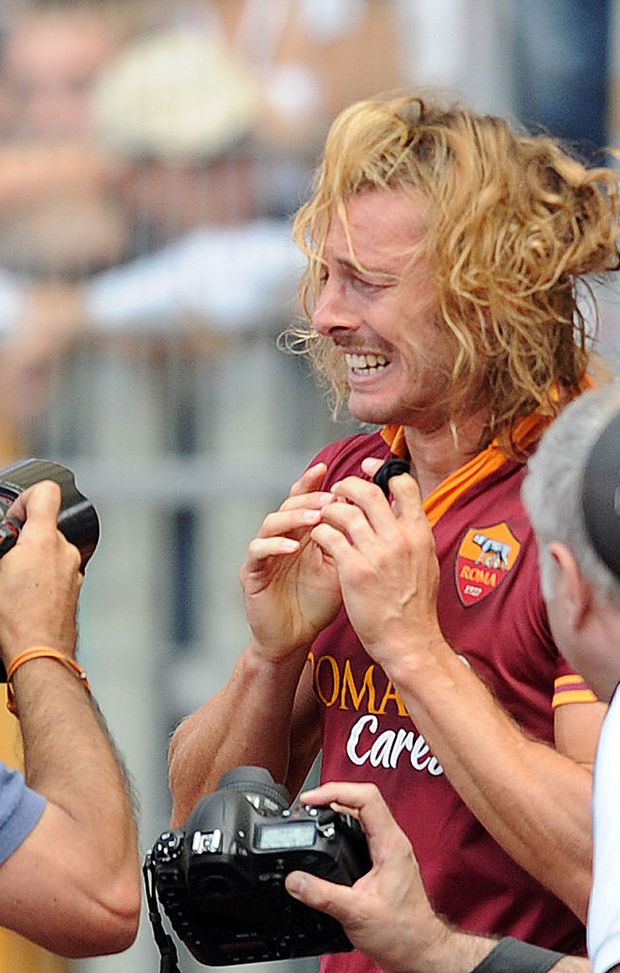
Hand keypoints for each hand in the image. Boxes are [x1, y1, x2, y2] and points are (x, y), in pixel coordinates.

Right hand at [0, 481, 81, 665]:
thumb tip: (4, 540)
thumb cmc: (15, 621)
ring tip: (13, 581)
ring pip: (51, 551)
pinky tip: (26, 595)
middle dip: (24, 537)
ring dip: (33, 559)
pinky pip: (56, 571)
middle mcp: (65, 552)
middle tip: (7, 558)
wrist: (39, 654)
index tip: (12, 516)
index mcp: (44, 540)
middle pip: (46, 526)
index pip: (46, 493)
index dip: (25, 498)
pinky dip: (42, 576)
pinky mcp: (74, 589)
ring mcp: (73, 571)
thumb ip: (2, 546)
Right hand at [240, 463, 341, 659]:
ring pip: (272, 522)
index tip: (330, 469)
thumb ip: (348, 543)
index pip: (305, 500)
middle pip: (289, 504)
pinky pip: (259, 550)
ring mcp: (265, 554)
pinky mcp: (252, 572)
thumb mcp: (341, 569)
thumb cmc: (318, 604)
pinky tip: (294, 546)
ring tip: (315, 517)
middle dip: (309, 497)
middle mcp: (281, 538)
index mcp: (302, 533)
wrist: (295, 639)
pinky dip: (276, 545)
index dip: (313, 482)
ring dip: (294, 516)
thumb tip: (373, 515)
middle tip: (330, 498)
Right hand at [285, 781, 448, 972]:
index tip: (311, 799)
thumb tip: (295, 880)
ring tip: (313, 812)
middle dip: (332, 796)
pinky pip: (362, 828)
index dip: (336, 791)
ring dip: (337, 808)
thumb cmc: (402, 933)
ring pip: (362, 813)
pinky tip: (328, 833)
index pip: (366, 797)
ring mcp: (389, 848)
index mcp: (391, 844)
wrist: (419, 951)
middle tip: (307, 805)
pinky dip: (341, 824)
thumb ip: (322, 896)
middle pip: (362, 799)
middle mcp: (392, 841)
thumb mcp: (356, 914)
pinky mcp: (383, 858)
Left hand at [308, 458, 442, 673]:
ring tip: (323, 515)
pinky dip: (321, 532)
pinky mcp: (354, 570)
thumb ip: (414, 536)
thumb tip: (404, 513)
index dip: (383, 471)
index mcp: (420, 533)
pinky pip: (330, 536)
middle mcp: (400, 538)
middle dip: (349, 485)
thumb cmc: (416, 608)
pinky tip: (318, 537)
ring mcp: (377, 553)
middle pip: (369, 492)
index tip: (368, 468)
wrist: (410, 642)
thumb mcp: (425, 563)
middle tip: (337, 489)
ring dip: (329, 509)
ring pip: (345, 511)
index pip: (404, 485)